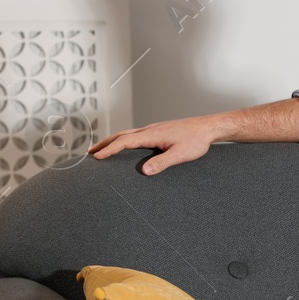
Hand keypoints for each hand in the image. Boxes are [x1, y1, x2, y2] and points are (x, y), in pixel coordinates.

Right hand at [89, 115, 220, 173]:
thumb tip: (144, 171)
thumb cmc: (196, 141)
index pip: (124, 141)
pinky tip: (125, 146)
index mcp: (152, 134)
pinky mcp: (159, 131)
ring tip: (102, 149)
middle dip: (104, 144)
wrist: (208, 128)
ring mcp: (153, 129)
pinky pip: (135, 134)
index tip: (96, 157)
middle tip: (90, 153)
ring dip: (113, 141)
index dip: (109, 150)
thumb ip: (162, 163)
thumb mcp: (180, 155)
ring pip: (127, 133)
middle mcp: (149, 130)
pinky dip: (124, 139)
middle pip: (120, 135)